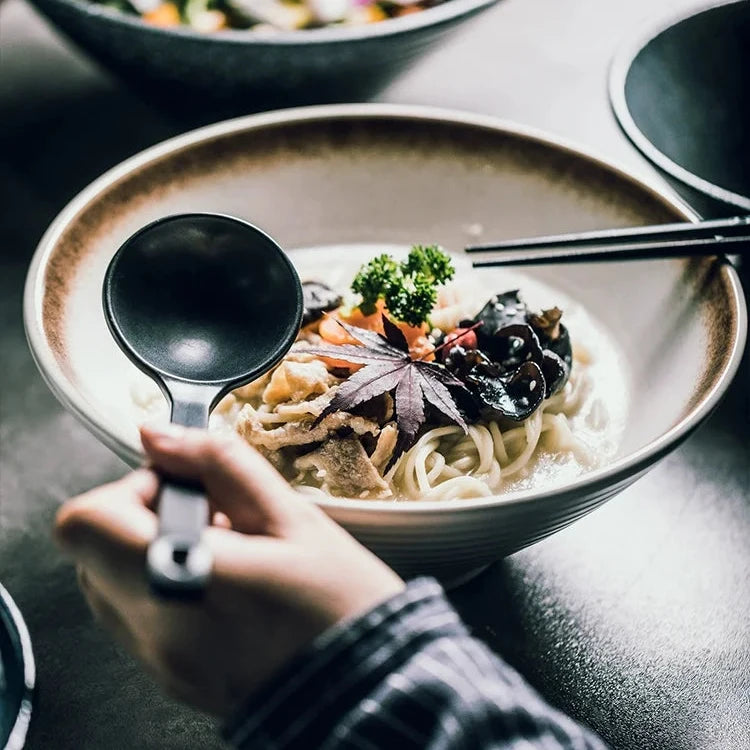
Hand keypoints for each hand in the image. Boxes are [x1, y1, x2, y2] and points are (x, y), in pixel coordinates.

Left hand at [55, 425, 404, 716]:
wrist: (369, 684)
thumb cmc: (341, 603)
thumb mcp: (291, 516)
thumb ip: (219, 464)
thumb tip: (159, 434)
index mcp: (183, 580)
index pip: (88, 520)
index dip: (131, 488)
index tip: (185, 488)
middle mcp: (156, 631)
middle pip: (92, 550)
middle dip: (145, 516)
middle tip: (213, 516)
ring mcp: (160, 663)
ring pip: (109, 584)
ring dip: (153, 552)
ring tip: (224, 551)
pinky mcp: (171, 680)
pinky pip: (137, 619)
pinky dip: (166, 587)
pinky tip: (225, 584)